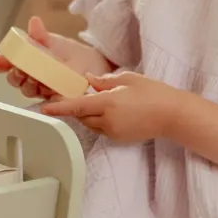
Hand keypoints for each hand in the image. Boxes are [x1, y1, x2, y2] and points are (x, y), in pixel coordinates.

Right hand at [0, 16, 89, 99]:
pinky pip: (43, 100)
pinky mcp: (52, 98)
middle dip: (14, 75)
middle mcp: (28, 75)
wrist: (92, 65)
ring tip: (36, 78)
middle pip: (12, 78)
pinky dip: (44, 94)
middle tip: (20, 69)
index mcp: (23, 59)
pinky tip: (47, 89)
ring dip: (28, 84)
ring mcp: (39, 87)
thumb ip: (41, 35)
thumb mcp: (54, 41)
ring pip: (26, 89)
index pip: (1, 63)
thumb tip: (34, 22)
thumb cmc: (68, 53)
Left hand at [40, 71, 182, 142]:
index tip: (44, 109)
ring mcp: (113, 131)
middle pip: (81, 115)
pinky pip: (101, 129)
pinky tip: (112, 111)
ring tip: (102, 101)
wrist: (173, 115)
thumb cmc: (154, 93)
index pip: (77, 106)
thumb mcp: (128, 79)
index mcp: (108, 103)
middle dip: (77, 106)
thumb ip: (104, 81)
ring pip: (90, 124)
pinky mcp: (118, 138)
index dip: (59, 108)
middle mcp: (108, 120)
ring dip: (88, 114)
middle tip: (80, 94)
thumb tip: (88, 81)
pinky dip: (99, 121)